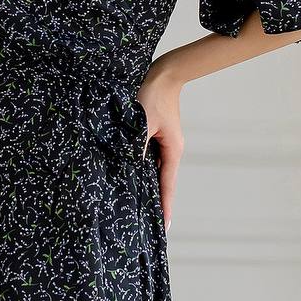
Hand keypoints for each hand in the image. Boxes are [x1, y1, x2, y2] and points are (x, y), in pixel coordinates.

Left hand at [136, 60, 185, 233]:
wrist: (161, 73)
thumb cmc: (151, 95)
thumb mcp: (142, 122)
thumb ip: (136, 145)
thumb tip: (128, 166)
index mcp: (172, 150)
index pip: (167, 185)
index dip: (164, 207)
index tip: (163, 228)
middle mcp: (169, 150)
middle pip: (161, 182)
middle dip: (155, 201)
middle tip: (147, 225)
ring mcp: (162, 144)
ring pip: (153, 171)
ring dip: (145, 186)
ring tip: (137, 208)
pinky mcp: (154, 137)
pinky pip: (147, 159)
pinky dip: (140, 170)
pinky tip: (129, 178)